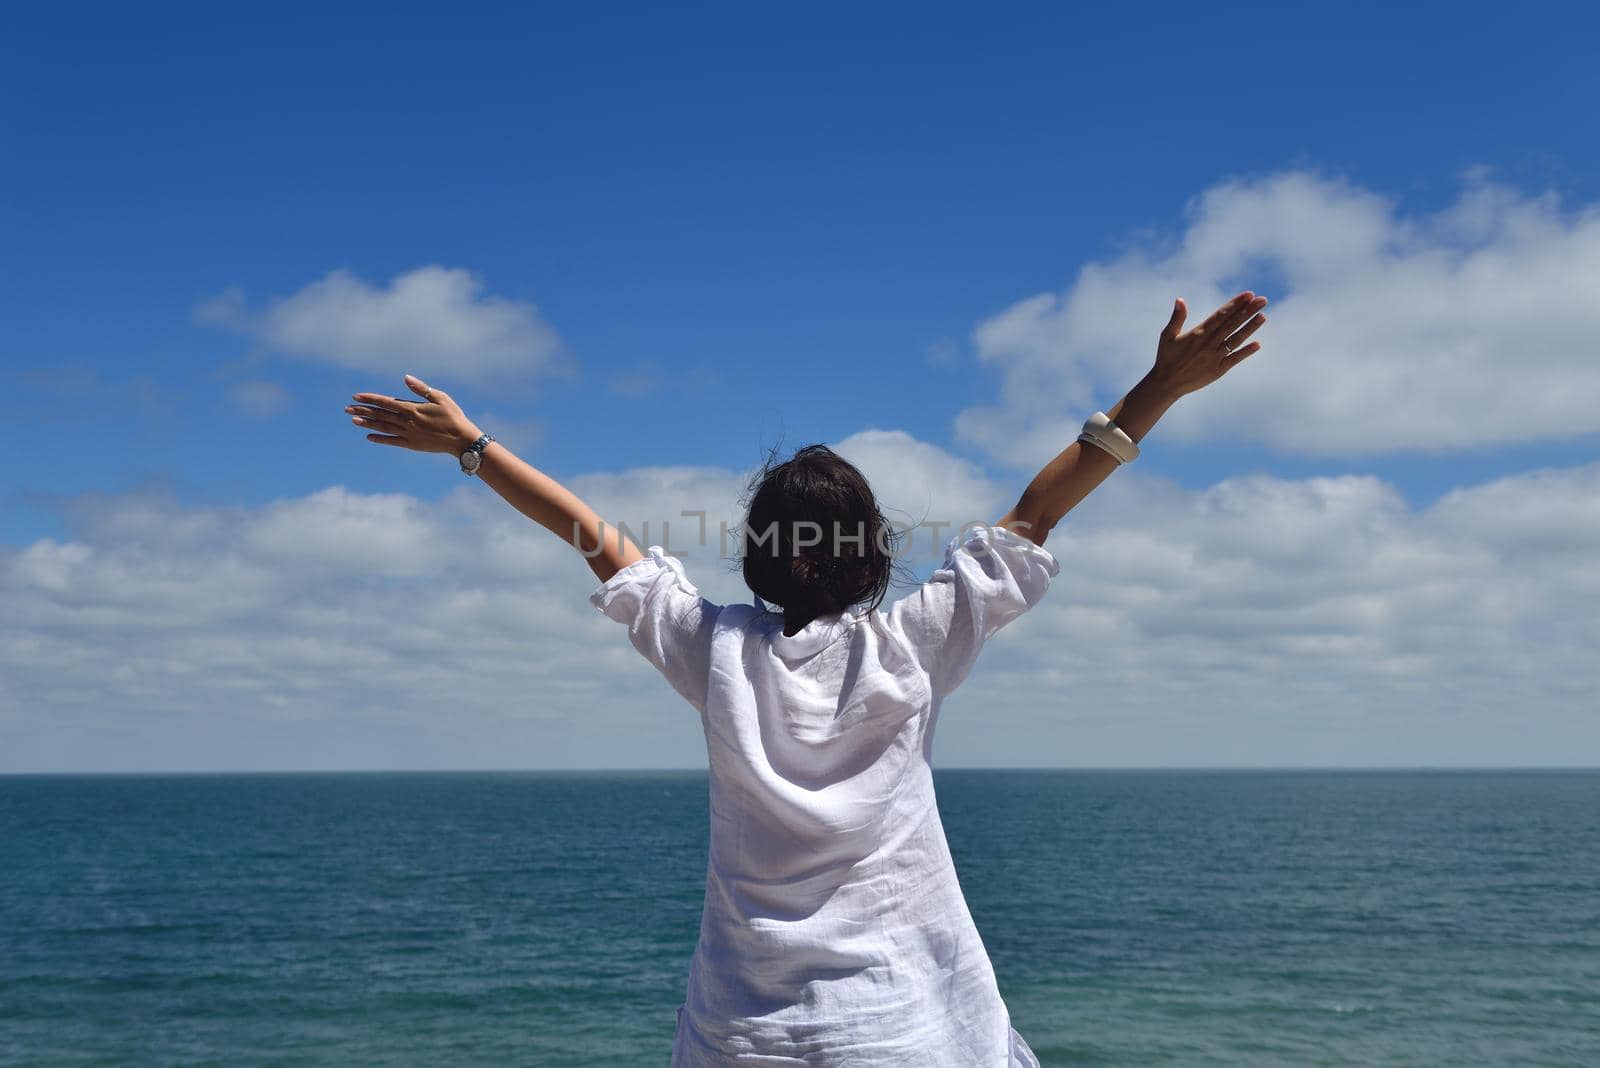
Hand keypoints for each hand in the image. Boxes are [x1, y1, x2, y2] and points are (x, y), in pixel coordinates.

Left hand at [345, 374, 481, 454]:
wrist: (461, 439)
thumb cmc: (453, 416)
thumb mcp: (440, 397)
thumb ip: (421, 389)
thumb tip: (405, 377)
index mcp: (412, 408)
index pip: (386, 402)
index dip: (370, 399)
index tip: (356, 397)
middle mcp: (407, 422)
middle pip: (380, 415)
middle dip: (363, 411)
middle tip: (347, 409)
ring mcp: (408, 434)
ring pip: (383, 427)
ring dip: (367, 424)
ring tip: (353, 420)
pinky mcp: (412, 444)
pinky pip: (392, 441)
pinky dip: (381, 439)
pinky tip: (369, 438)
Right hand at [1147, 290, 1267, 398]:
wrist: (1166, 384)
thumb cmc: (1166, 357)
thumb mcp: (1167, 336)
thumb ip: (1176, 318)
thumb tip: (1180, 299)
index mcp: (1198, 333)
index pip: (1221, 315)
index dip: (1235, 304)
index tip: (1249, 294)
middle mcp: (1208, 344)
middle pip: (1232, 324)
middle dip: (1248, 311)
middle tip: (1263, 300)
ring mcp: (1214, 357)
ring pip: (1236, 340)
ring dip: (1250, 328)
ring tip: (1263, 316)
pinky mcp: (1217, 370)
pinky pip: (1234, 359)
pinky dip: (1245, 352)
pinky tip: (1257, 344)